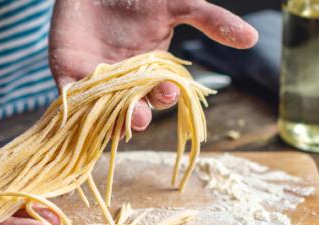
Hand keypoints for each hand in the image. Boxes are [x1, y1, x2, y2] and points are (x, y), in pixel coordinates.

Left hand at [49, 0, 256, 129]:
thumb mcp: (178, 4)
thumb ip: (211, 20)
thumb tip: (252, 38)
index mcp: (152, 72)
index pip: (161, 94)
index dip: (165, 96)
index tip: (168, 90)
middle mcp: (125, 83)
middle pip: (132, 109)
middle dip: (137, 115)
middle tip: (139, 115)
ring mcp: (95, 81)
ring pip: (102, 111)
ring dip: (108, 119)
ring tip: (115, 120)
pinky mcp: (66, 72)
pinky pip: (70, 98)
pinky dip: (72, 107)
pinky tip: (77, 110)